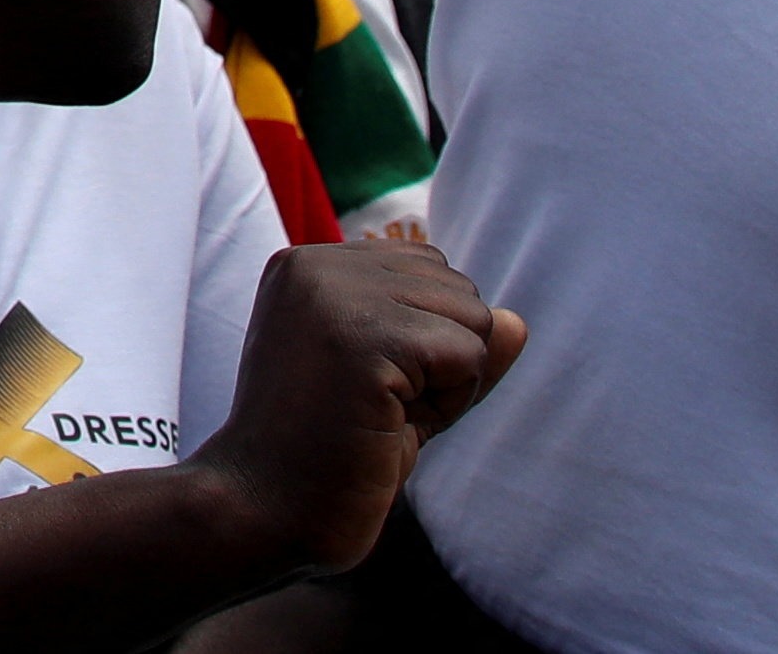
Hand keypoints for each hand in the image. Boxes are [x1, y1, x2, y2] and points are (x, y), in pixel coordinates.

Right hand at [174, 239, 524, 576]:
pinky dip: (449, 402)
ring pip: (472, 317)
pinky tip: (387, 425)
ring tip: (379, 416)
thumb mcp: (400, 391)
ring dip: (448, 382)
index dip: (426, 338)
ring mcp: (335, 297)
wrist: (260, 512)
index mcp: (310, 266)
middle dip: (444, 358)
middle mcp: (317, 266)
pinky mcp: (361, 339)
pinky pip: (467, 355)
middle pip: (458, 287)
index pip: (429, 267)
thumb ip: (454, 350)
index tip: (364, 384)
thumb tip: (517, 320)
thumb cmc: (328, 458)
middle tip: (375, 408)